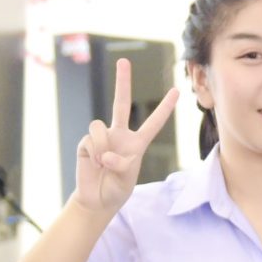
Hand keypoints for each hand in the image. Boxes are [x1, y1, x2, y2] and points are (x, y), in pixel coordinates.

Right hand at [72, 60, 177, 217]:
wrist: (97, 200)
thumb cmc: (116, 189)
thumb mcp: (126, 180)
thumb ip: (120, 165)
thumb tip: (106, 154)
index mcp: (136, 143)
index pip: (153, 123)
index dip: (164, 108)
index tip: (176, 91)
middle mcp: (119, 135)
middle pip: (121, 103)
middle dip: (122, 82)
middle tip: (123, 61)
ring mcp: (102, 137)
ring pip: (99, 126)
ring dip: (102, 146)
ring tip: (103, 164)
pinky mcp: (86, 143)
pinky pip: (90, 139)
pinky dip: (94, 153)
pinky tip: (94, 165)